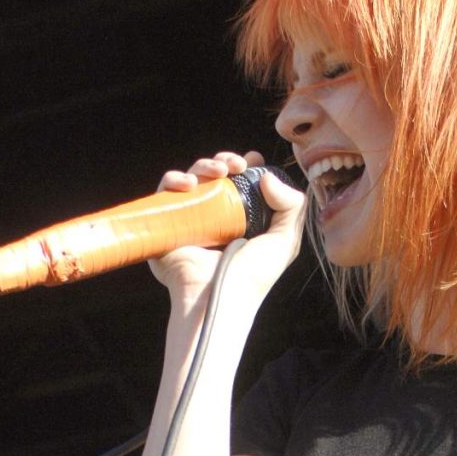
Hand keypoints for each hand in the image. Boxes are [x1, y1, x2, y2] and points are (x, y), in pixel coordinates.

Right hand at [147, 151, 305, 307]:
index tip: (251, 161)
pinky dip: (174, 180)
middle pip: (216, 175)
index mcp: (244, 217)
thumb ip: (292, 205)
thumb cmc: (253, 274)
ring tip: (218, 172)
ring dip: (204, 165)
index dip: (245, 165)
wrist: (218, 294)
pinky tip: (189, 184)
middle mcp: (216, 216)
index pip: (242, 182)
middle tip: (235, 165)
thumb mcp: (285, 240)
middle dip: (225, 161)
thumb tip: (267, 176)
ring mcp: (191, 218)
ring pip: (192, 178)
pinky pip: (164, 193)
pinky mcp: (166, 223)